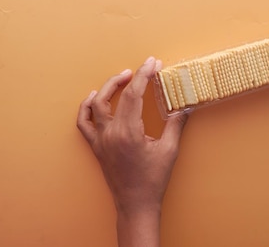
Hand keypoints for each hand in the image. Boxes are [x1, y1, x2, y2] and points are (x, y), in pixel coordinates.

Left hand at [76, 56, 188, 244]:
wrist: (135, 204)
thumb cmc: (153, 180)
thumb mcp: (169, 151)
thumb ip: (176, 124)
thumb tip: (184, 106)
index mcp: (129, 133)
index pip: (133, 95)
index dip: (143, 75)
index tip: (153, 63)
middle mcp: (110, 134)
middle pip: (113, 96)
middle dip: (128, 77)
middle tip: (141, 68)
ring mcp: (100, 140)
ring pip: (95, 105)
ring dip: (107, 88)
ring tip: (122, 77)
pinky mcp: (96, 147)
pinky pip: (83, 123)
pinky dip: (86, 107)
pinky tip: (94, 97)